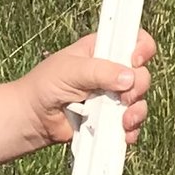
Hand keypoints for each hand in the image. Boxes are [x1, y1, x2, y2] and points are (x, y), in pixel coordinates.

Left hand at [17, 30, 153, 155]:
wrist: (33, 119)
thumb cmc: (45, 85)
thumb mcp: (70, 70)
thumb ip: (99, 72)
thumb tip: (129, 79)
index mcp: (102, 50)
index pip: (133, 40)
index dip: (142, 48)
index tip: (135, 61)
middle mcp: (112, 71)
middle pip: (142, 74)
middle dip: (138, 87)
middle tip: (123, 97)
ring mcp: (112, 96)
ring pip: (139, 101)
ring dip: (137, 111)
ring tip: (124, 121)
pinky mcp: (111, 118)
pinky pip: (131, 123)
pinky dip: (131, 129)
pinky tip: (123, 134)